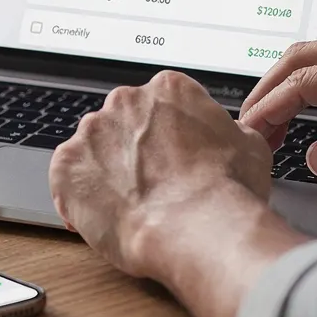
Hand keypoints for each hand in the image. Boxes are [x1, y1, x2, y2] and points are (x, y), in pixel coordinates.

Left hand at [50, 70, 305, 316]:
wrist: (198, 227)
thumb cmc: (227, 191)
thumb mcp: (250, 145)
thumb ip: (226, 131)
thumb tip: (227, 136)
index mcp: (168, 88)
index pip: (158, 104)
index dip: (166, 136)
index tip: (171, 158)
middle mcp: (124, 101)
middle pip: (123, 123)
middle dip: (134, 151)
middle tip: (153, 185)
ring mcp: (91, 133)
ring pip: (94, 150)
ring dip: (107, 172)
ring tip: (132, 206)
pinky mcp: (66, 166)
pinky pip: (67, 178)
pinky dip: (79, 195)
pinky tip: (104, 216)